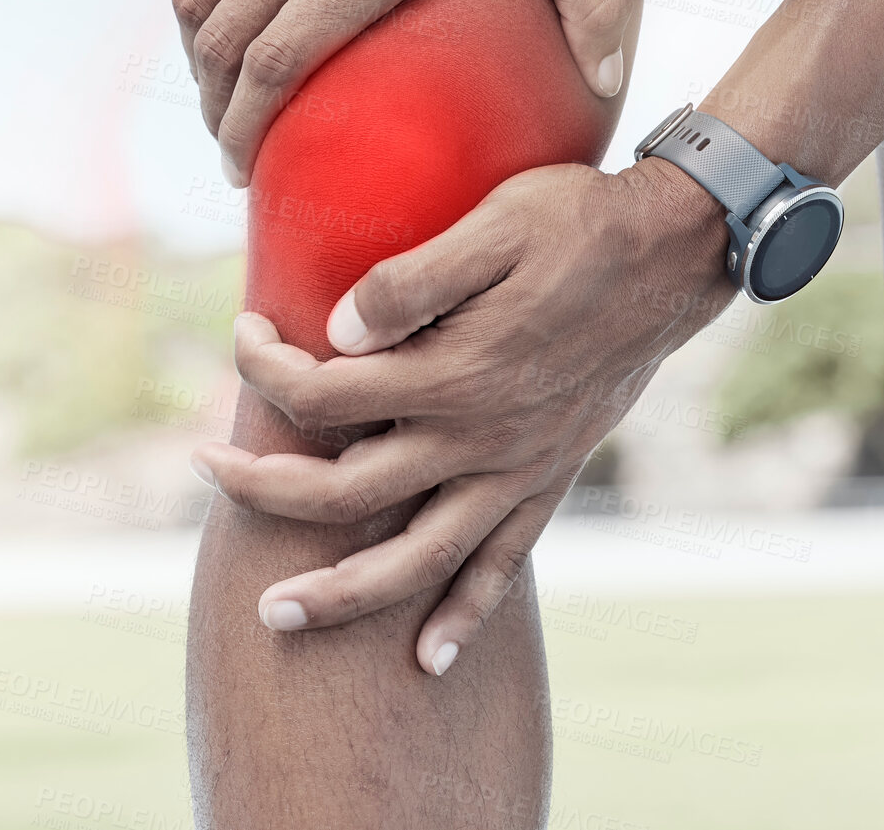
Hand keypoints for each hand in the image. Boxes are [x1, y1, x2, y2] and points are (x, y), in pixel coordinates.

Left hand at [191, 159, 730, 671]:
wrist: (676, 254)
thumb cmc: (577, 224)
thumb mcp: (492, 224)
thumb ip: (408, 283)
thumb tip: (329, 332)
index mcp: (451, 372)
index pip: (322, 393)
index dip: (263, 368)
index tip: (242, 333)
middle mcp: (478, 437)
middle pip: (346, 495)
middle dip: (262, 490)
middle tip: (207, 471)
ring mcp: (517, 469)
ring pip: (415, 559)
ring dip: (341, 594)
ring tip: (275, 615)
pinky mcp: (552, 477)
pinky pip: (503, 564)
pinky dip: (466, 615)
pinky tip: (430, 658)